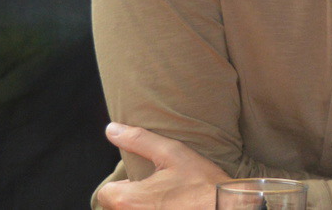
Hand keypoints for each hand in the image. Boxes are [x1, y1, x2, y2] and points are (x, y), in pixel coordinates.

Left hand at [97, 122, 227, 208]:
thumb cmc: (200, 183)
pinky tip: (173, 208)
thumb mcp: (172, 153)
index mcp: (127, 200)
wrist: (225, 207)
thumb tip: (111, 129)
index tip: (145, 183)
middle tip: (158, 192)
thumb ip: (138, 140)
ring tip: (166, 202)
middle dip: (132, 199)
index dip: (124, 185)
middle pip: (117, 207)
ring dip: (143, 207)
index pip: (106, 193)